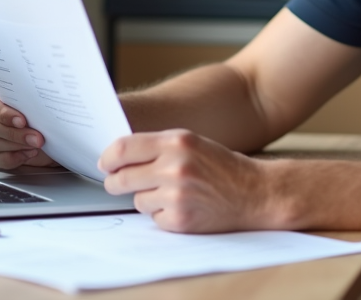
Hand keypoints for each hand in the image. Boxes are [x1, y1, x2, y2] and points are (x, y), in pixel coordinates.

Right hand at [0, 81, 57, 170]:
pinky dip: (11, 158)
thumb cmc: (44, 112)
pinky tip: (28, 154)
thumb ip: (34, 96)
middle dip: (12, 132)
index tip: (22, 120)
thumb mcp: (42, 101)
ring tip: (36, 145)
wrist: (54, 135)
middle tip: (36, 137)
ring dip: (14, 145)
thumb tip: (42, 98)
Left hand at [98, 129, 277, 232]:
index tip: (105, 164)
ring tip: (170, 193)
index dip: (108, 158)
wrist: (255, 192)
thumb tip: (116, 157)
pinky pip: (153, 217)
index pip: (123, 148)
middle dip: (116, 182)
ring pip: (136, 199)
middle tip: (118, 183)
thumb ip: (157, 146)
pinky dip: (162, 214)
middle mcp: (175, 166)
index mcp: (176, 141)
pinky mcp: (180, 219)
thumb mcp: (191, 142)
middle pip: (122, 178)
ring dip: (146, 198)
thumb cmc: (220, 165)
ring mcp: (177, 195)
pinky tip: (182, 206)